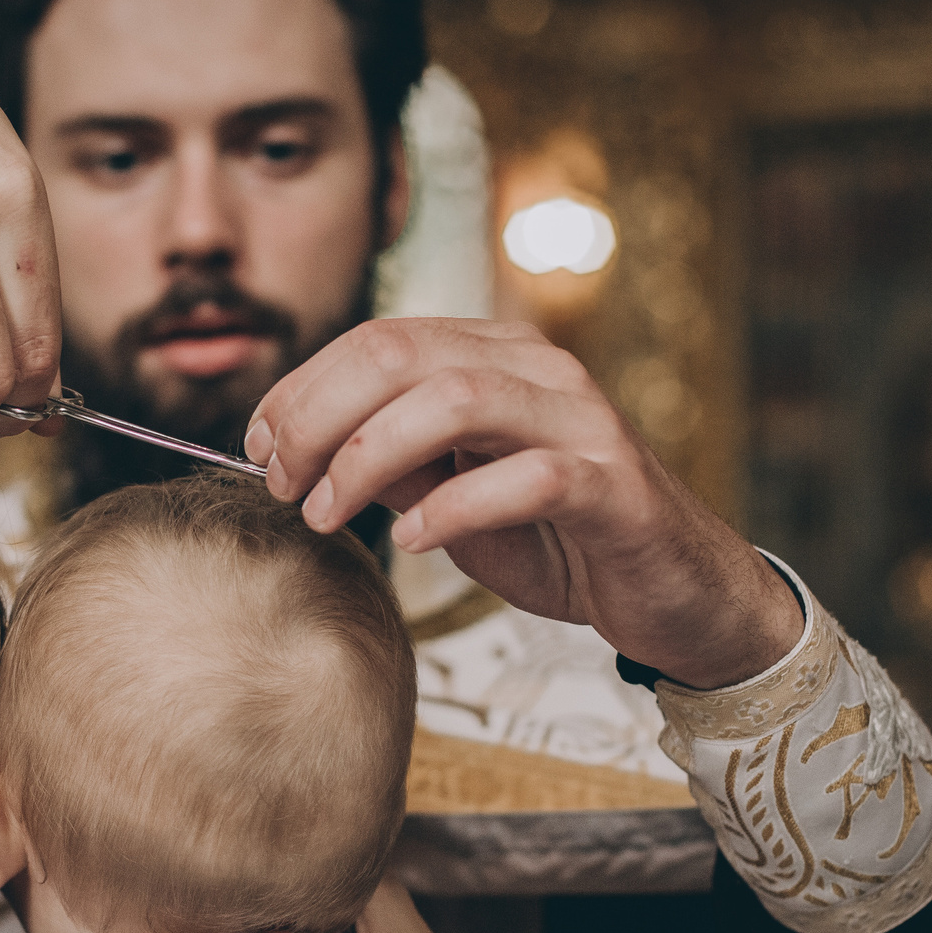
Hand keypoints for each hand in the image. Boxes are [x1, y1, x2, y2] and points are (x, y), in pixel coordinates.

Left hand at [245, 317, 800, 687]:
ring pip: (454, 400)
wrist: (673, 592)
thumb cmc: (559, 539)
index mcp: (496, 355)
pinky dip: (452, 508)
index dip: (303, 388)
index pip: (378, 340)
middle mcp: (539, 368)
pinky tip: (410, 541)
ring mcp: (582, 420)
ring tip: (329, 512)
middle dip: (320, 416)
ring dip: (369, 458)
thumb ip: (394, 463)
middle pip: (400, 355)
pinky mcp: (614, 484)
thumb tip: (300, 448)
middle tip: (283, 483)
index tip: (257, 447)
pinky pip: (524, 477)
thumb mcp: (454, 497)